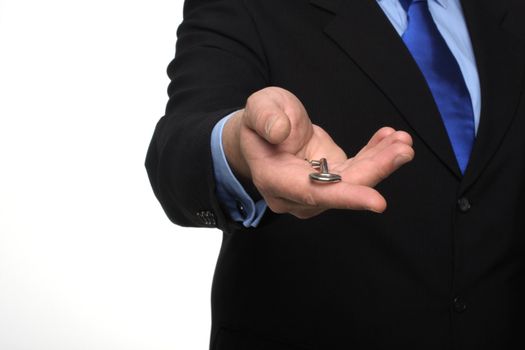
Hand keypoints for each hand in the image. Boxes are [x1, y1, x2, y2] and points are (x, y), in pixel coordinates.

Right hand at [222, 87, 413, 218]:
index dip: (345, 196)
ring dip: (381, 162)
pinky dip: (376, 155)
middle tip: (402, 148)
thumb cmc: (259, 121)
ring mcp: (316, 188)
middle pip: (341, 188)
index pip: (311, 192)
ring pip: (354, 180)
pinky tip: (390, 139)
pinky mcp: (331, 177)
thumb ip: (265, 118)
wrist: (264, 133)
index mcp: (274, 178)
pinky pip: (356, 170)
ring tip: (402, 141)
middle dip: (375, 170)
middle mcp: (296, 193)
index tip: (378, 202)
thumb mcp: (258, 108)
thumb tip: (281, 132)